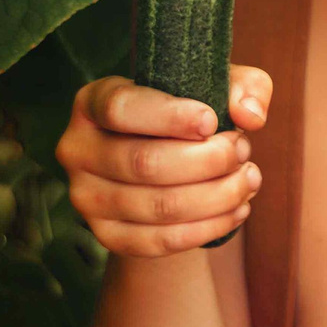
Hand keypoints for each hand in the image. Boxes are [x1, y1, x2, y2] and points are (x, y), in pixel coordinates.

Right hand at [57, 66, 271, 256]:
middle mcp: (77, 150)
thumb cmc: (187, 116)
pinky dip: (208, 227)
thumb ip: (243, 85)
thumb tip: (249, 115)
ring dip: (217, 195)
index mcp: (92, 102)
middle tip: (242, 150)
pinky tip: (237, 210)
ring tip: (248, 178)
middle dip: (208, 159)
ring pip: (159, 206)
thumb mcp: (214, 85)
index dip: (170, 116)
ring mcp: (87, 198)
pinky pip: (161, 241)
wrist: (161, 167)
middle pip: (144, 163)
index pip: (122, 109)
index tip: (212, 121)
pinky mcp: (107, 236)